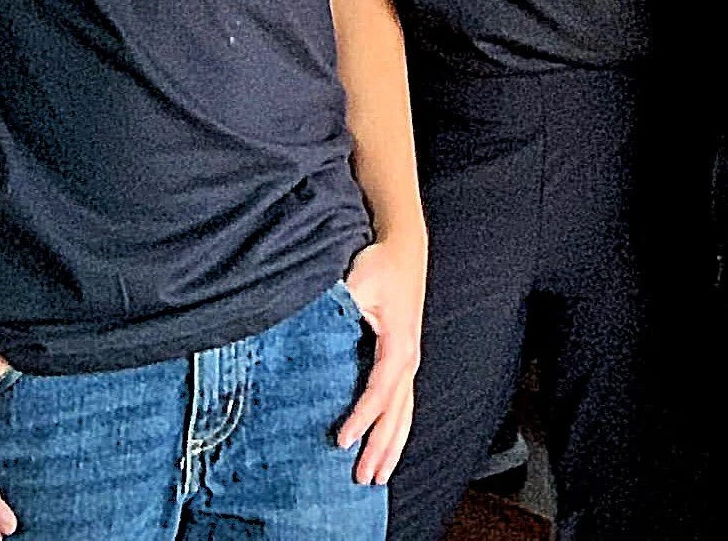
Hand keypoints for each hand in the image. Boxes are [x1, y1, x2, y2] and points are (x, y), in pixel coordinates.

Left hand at [336, 236, 425, 484]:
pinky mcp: (404, 357)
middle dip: (381, 447)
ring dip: (392, 445)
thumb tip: (317, 324)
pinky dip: (396, 429)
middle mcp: (408, 356)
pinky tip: (387, 445)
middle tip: (362, 479)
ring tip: (377, 476)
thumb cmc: (380, 263)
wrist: (405, 247)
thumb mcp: (359, 279)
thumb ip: (342, 303)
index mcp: (398, 342)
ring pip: (404, 413)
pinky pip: (403, 402)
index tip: (342, 441)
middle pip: (396, 413)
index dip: (363, 418)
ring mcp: (409, 359)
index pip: (380, 391)